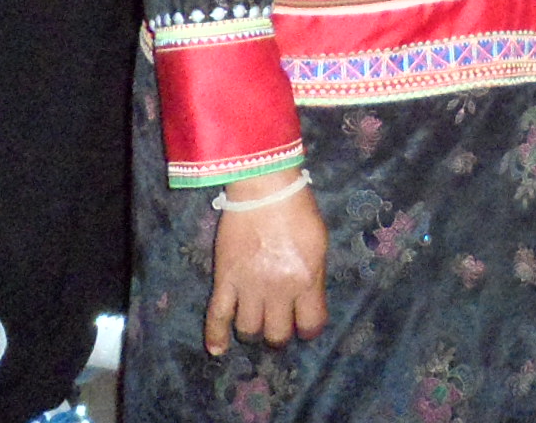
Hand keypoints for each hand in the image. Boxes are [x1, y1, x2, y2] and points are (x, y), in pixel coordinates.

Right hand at [206, 175, 327, 355]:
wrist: (264, 188)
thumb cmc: (298, 209)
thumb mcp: (319, 243)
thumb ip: (315, 276)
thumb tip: (309, 300)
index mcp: (306, 279)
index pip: (311, 324)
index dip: (309, 329)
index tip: (306, 325)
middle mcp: (277, 290)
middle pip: (277, 333)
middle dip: (279, 333)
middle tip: (278, 324)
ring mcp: (249, 287)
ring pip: (249, 329)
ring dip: (253, 330)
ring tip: (255, 322)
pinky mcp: (225, 279)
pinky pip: (217, 316)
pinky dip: (216, 336)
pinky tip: (217, 349)